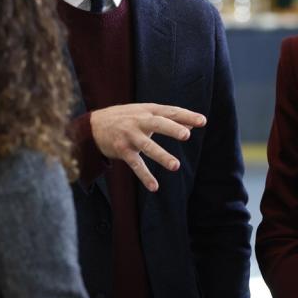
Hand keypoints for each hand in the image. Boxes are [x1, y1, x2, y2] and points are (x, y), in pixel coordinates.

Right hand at [90, 103, 205, 191]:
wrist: (94, 125)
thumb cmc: (126, 118)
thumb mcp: (146, 113)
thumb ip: (169, 119)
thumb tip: (192, 124)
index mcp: (148, 111)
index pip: (170, 111)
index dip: (186, 115)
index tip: (203, 121)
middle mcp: (139, 121)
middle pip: (158, 124)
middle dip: (172, 129)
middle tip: (187, 135)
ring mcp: (130, 136)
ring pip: (147, 146)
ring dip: (161, 156)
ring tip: (176, 166)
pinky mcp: (122, 150)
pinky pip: (135, 164)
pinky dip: (145, 176)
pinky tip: (155, 187)